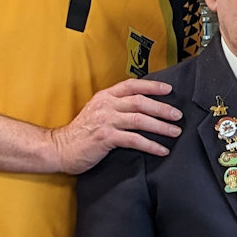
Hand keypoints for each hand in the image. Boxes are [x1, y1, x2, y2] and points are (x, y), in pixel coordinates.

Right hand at [49, 78, 179, 174]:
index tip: (169, 90)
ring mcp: (105, 120)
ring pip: (140, 120)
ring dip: (161, 126)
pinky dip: (150, 145)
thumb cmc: (80, 133)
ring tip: (175, 132)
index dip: (152, 86)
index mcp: (104, 96)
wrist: (59, 148)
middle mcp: (106, 105)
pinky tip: (161, 150)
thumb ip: (115, 107)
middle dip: (162, 108)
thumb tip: (141, 108)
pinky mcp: (105, 137)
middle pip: (140, 102)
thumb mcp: (96, 112)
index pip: (132, 85)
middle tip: (178, 115)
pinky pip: (134, 140)